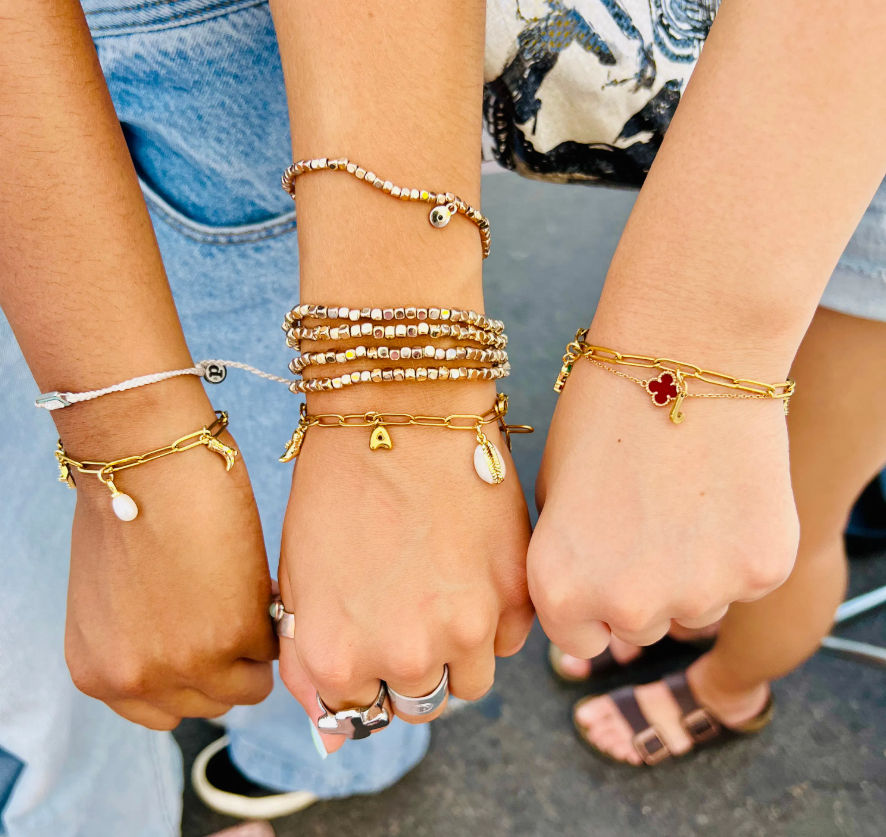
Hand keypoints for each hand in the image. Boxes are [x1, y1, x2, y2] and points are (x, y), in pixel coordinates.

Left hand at [63, 389, 275, 729]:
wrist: (146, 461)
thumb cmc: (130, 506)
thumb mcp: (116, 600)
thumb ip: (144, 640)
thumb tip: (197, 647)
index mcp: (98, 672)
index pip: (165, 711)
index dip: (193, 675)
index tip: (209, 644)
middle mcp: (135, 681)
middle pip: (209, 705)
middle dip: (227, 665)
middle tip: (233, 615)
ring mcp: (185, 665)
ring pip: (247, 687)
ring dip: (255, 647)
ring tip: (247, 598)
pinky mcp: (233, 637)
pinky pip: (273, 649)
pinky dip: (273, 620)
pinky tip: (256, 581)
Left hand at [276, 384, 533, 751]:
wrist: (399, 413)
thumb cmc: (336, 487)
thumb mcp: (299, 581)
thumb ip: (312, 663)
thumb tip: (337, 735)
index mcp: (339, 658)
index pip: (359, 711)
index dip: (363, 671)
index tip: (369, 637)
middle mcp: (404, 656)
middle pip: (419, 704)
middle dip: (410, 668)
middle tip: (408, 612)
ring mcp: (468, 628)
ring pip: (470, 681)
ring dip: (458, 652)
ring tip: (443, 592)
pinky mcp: (514, 593)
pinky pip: (510, 639)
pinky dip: (494, 618)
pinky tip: (471, 569)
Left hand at [529, 357, 798, 655]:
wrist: (682, 354)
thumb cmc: (603, 414)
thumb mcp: (552, 494)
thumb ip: (566, 560)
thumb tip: (583, 598)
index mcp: (560, 587)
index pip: (578, 640)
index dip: (591, 603)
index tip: (603, 566)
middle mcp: (627, 606)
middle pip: (639, 627)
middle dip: (640, 587)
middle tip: (647, 518)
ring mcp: (700, 593)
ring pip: (696, 607)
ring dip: (690, 571)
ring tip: (684, 498)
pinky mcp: (762, 570)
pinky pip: (744, 580)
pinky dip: (736, 548)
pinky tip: (724, 491)